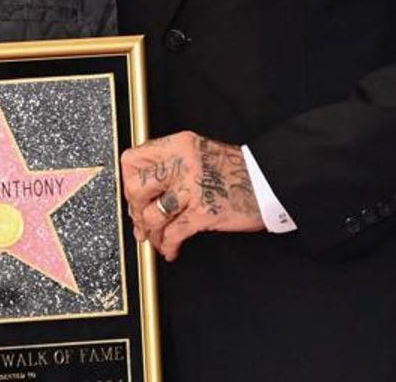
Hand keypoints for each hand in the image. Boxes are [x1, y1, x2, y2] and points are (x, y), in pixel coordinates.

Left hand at [121, 131, 264, 261]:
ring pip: (153, 214)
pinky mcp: (204, 211)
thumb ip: (170, 163)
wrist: (268, 180)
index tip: (133, 196)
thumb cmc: (233, 169)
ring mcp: (192, 187)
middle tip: (140, 220)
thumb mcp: (196, 152)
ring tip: (155, 238)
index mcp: (177, 145)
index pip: (132, 159)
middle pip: (136, 187)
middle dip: (135, 209)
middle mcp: (181, 162)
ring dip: (150, 232)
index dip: (127, 181)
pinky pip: (174, 233)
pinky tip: (171, 249)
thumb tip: (143, 189)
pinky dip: (168, 245)